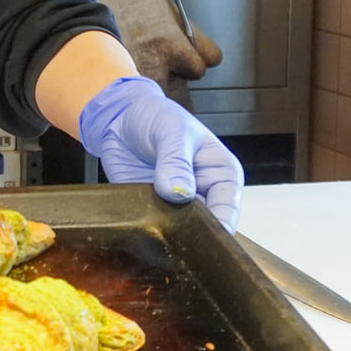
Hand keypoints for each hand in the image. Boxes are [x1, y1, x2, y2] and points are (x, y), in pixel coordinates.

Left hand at [77, 76, 242, 229]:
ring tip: (154, 223)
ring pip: (179, 233)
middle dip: (190, 233)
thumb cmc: (157, 116)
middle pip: (205, 228)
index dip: (217, 227)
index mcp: (222, 175)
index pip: (228, 211)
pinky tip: (138, 223)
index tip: (197, 234)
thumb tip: (180, 193)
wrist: (121, 116)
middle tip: (171, 229)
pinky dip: (147, 230)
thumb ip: (176, 161)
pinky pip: (153, 228)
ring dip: (167, 233)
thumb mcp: (171, 131)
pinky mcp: (152, 209)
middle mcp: (203, 194)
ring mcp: (176, 205)